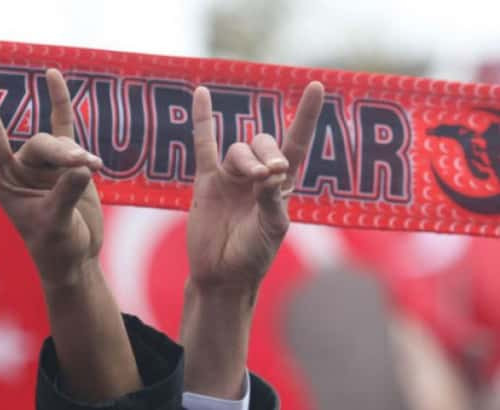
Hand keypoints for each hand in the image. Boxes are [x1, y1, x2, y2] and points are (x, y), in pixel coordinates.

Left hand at [0, 69, 141, 401]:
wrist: (75, 258)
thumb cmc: (57, 248)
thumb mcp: (57, 224)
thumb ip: (66, 195)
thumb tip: (81, 169)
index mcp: (5, 180)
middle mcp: (21, 167)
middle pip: (42, 143)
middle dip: (64, 154)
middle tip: (85, 168)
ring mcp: (44, 163)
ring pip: (62, 143)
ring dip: (79, 155)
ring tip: (96, 170)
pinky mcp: (67, 162)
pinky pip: (62, 124)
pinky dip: (59, 101)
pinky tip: (52, 75)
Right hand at [180, 83, 324, 399]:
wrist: (221, 274)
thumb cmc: (253, 256)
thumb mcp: (272, 229)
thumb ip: (271, 199)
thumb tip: (270, 171)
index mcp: (282, 186)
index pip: (297, 143)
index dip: (306, 116)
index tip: (314, 86)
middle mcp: (258, 176)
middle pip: (266, 144)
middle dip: (268, 153)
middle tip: (269, 174)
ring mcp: (231, 176)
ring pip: (238, 149)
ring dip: (246, 159)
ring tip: (250, 179)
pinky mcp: (207, 181)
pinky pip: (204, 144)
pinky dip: (203, 119)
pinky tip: (201, 93)